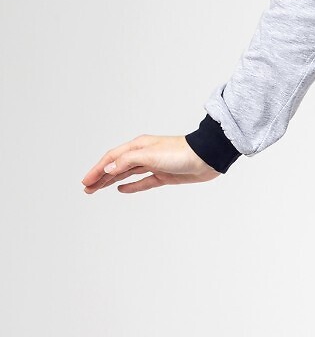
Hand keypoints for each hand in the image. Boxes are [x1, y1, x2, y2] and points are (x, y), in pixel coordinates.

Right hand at [81, 135, 220, 194]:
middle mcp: (144, 154)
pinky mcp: (164, 176)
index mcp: (138, 146)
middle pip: (116, 167)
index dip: (97, 170)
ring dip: (111, 182)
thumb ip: (127, 162)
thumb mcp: (150, 155)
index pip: (111, 158)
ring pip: (126, 174)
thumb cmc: (180, 152)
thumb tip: (108, 169)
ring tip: (97, 189)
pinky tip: (121, 189)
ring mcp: (154, 165)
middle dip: (100, 177)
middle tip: (86, 189)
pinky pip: (143, 182)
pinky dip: (131, 186)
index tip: (86, 181)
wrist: (206, 158)